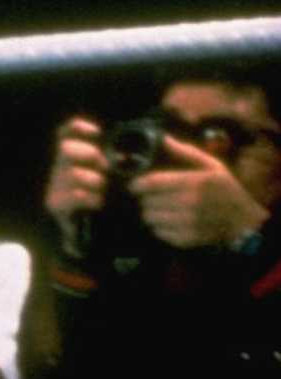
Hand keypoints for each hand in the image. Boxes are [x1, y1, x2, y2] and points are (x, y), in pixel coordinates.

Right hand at [43, 115, 106, 252]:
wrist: (93, 239)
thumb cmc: (108, 205)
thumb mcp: (113, 180)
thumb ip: (116, 164)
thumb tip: (129, 152)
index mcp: (73, 158)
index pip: (66, 133)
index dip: (78, 128)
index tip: (97, 132)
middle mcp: (59, 168)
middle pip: (65, 148)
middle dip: (88, 155)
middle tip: (103, 167)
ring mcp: (55, 185)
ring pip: (72, 172)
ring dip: (93, 181)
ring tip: (102, 191)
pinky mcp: (55, 203)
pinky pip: (74, 193)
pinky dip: (90, 197)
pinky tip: (97, 203)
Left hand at [131, 133, 268, 249]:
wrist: (245, 222)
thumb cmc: (227, 191)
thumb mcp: (212, 166)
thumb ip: (187, 152)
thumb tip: (164, 138)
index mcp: (193, 183)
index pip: (153, 183)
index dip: (137, 184)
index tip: (133, 185)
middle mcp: (189, 203)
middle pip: (148, 201)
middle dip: (144, 198)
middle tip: (148, 197)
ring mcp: (189, 223)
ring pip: (151, 218)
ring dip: (149, 213)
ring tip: (155, 209)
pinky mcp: (189, 239)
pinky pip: (160, 233)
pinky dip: (158, 228)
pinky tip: (165, 222)